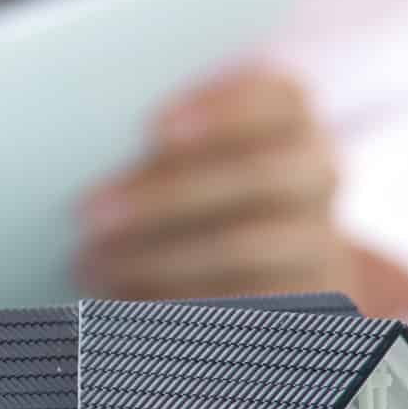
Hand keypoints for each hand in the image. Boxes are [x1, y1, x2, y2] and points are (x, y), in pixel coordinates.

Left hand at [78, 66, 407, 314]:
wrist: (265, 264)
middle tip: (88, 213)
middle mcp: (315, 174)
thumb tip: (91, 165)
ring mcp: (319, 241)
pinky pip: (243, 308)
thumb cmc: (192, 188)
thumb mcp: (178, 157)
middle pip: (259, 177)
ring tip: (90, 265)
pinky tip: (123, 305)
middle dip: (168, 196)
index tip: (155, 128)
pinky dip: (178, 305)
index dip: (221, 111)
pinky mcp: (303, 302)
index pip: (277, 100)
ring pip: (247, 248)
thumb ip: (155, 151)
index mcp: (290, 120)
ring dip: (158, 258)